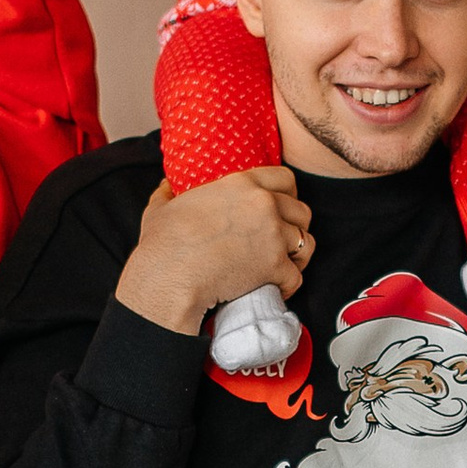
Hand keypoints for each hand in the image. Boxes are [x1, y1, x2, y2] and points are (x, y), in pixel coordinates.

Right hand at [117, 167, 314, 337]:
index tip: (280, 207)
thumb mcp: (161, 208)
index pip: (284, 178)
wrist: (170, 276)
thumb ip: (168, 193)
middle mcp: (264, 204)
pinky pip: (296, 276)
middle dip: (295, 227)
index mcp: (241, 184)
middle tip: (281, 242)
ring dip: (297, 256)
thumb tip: (166, 185)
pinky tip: (276, 289)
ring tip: (283, 266)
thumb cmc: (162, 244)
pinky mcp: (276, 266)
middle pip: (302, 210)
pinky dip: (288, 286)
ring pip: (306, 242)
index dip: (288, 193)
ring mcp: (274, 235)